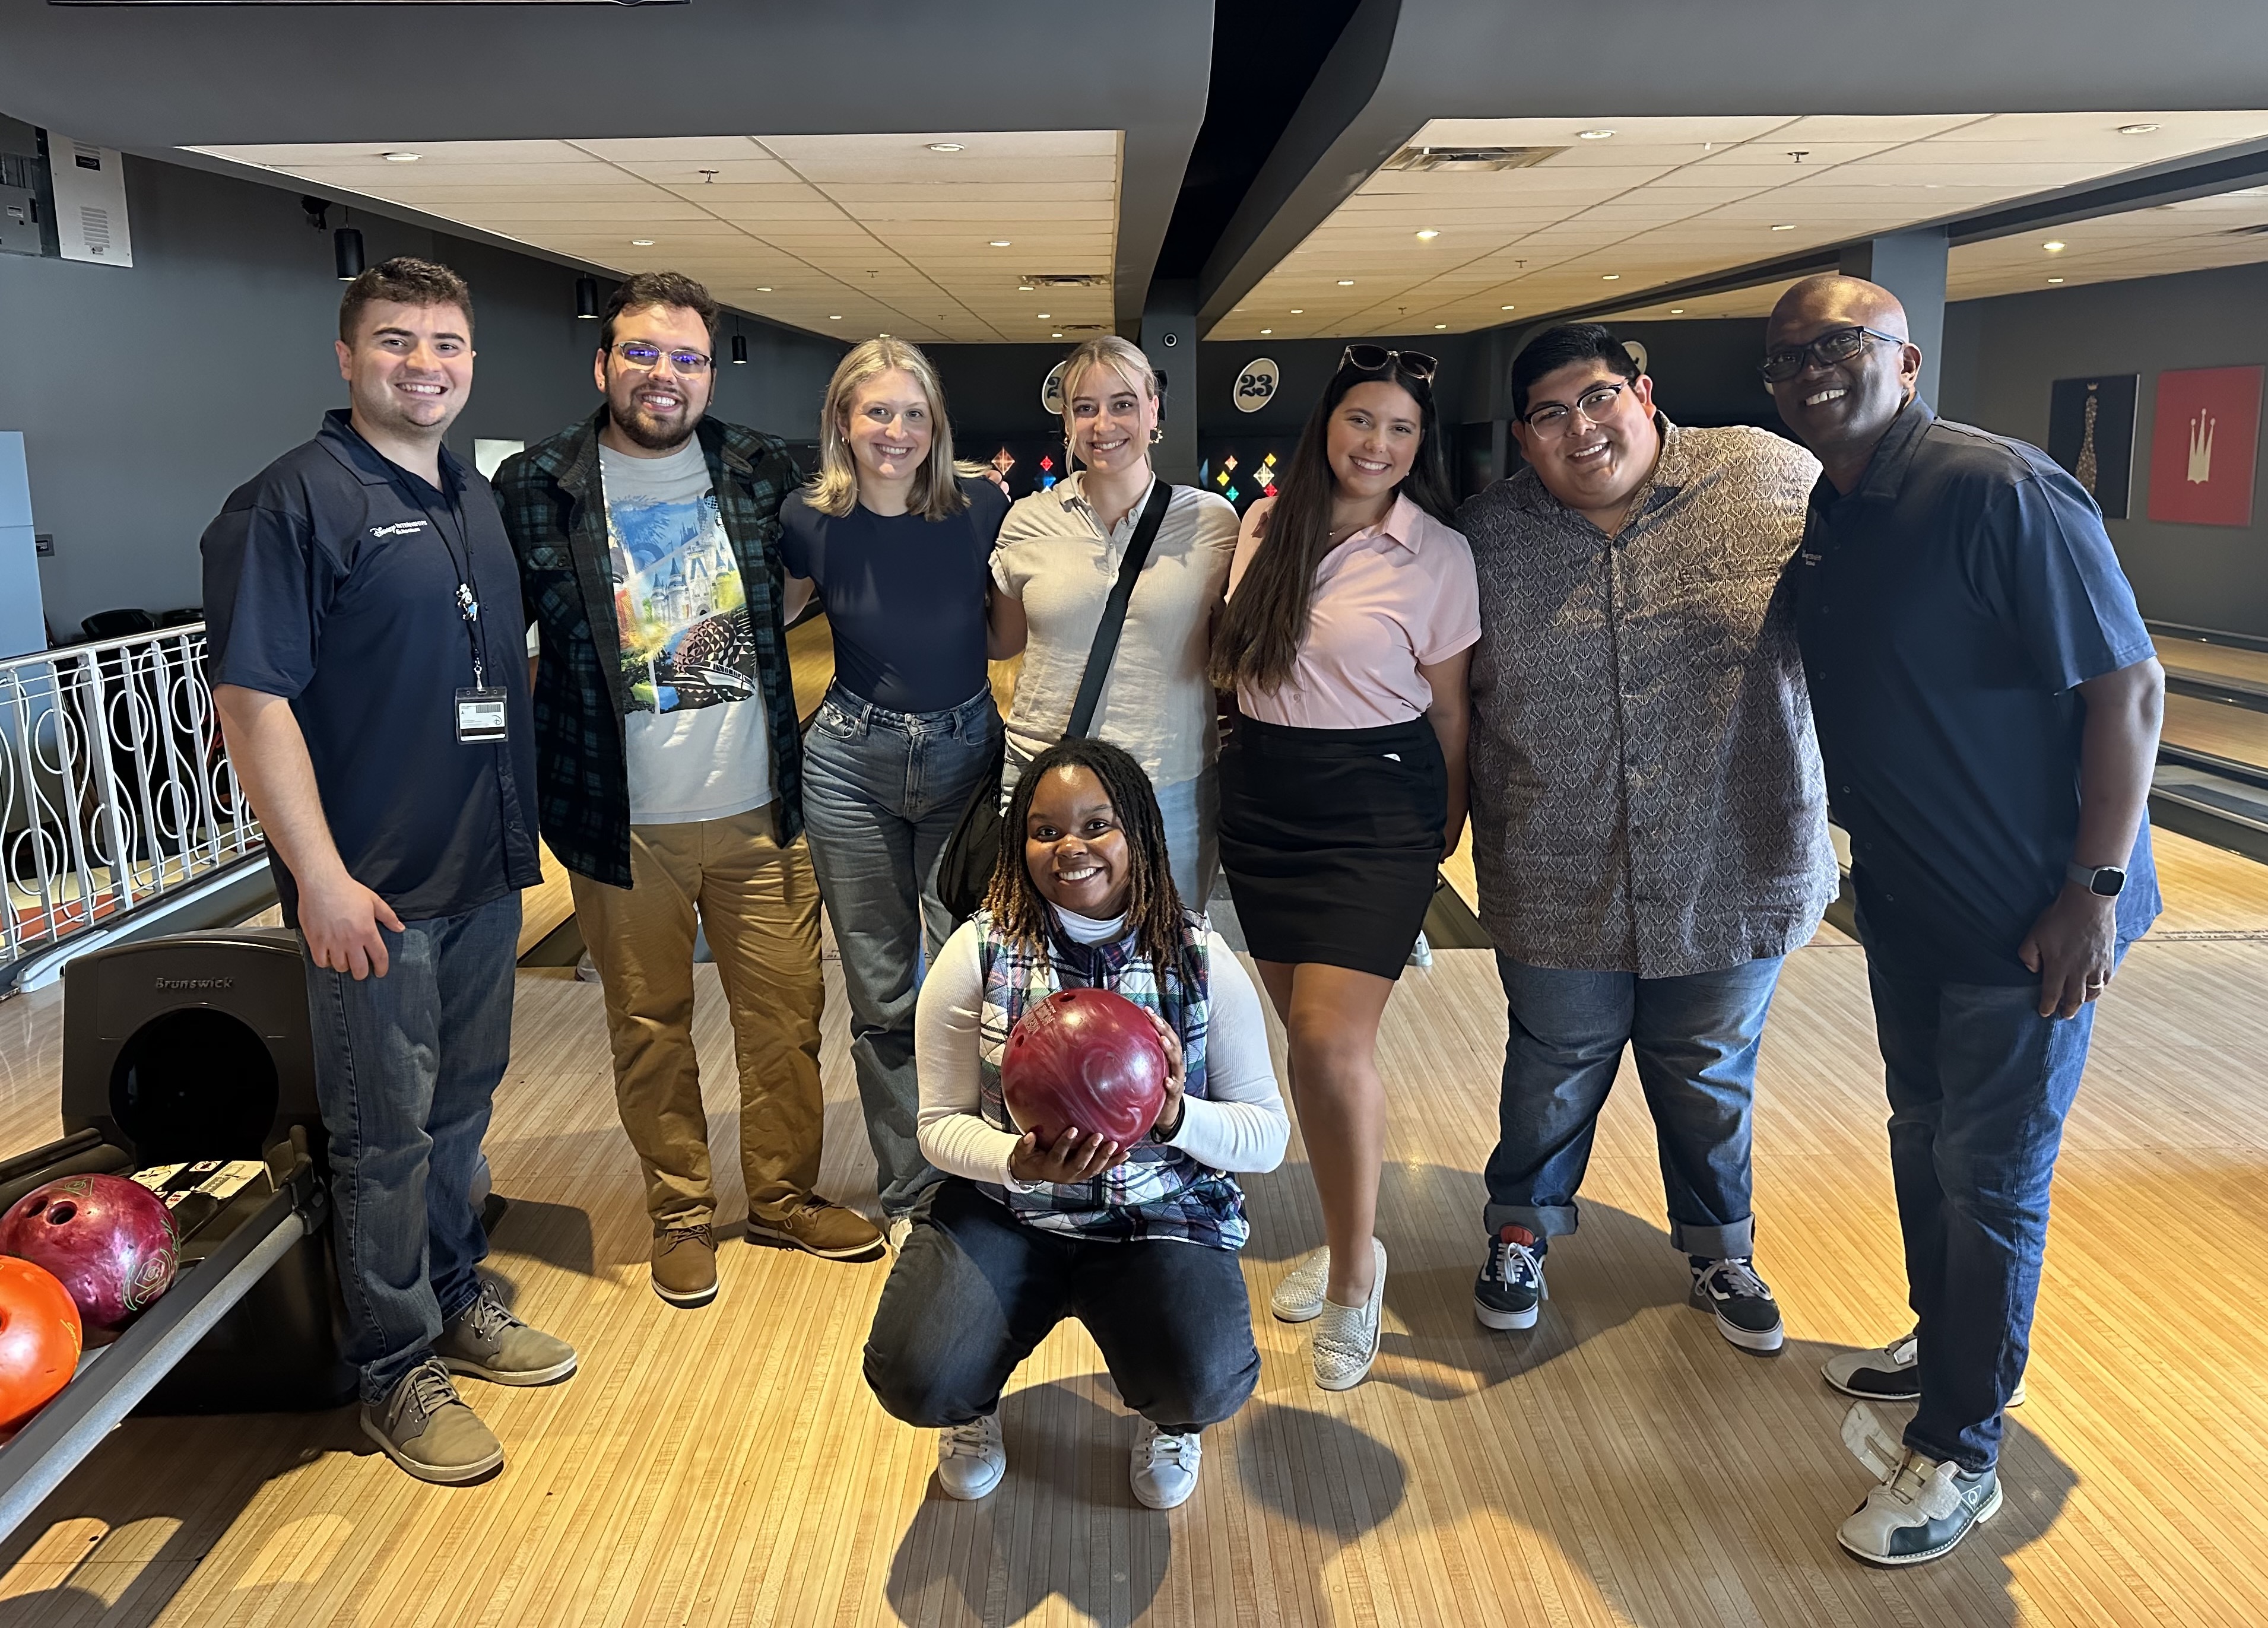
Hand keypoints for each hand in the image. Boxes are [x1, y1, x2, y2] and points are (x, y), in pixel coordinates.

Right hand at [298, 869, 402, 979]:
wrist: (322, 882)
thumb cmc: (346, 890)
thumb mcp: (374, 901)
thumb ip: (389, 917)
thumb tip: (400, 928)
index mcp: (367, 931)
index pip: (379, 957)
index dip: (382, 968)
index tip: (380, 972)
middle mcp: (350, 940)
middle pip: (359, 969)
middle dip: (362, 974)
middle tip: (361, 971)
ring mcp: (332, 942)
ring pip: (340, 967)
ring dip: (344, 966)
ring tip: (345, 959)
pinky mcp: (316, 941)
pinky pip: (321, 961)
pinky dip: (326, 962)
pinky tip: (329, 956)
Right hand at [1008, 1126, 1124, 1185]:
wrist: (1035, 1172)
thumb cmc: (1029, 1157)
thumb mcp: (1022, 1153)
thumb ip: (1024, 1145)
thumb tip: (1029, 1135)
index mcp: (1050, 1167)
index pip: (1058, 1155)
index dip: (1065, 1143)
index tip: (1072, 1129)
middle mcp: (1066, 1174)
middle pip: (1079, 1164)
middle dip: (1089, 1150)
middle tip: (1098, 1135)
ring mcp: (1078, 1175)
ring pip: (1093, 1169)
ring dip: (1105, 1157)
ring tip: (1115, 1145)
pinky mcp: (1086, 1174)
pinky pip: (1102, 1169)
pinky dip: (1114, 1162)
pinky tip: (1126, 1154)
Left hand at [1143, 1008, 1186, 1137]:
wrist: (1166, 1112)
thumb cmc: (1153, 1087)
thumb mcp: (1147, 1071)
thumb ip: (1137, 1058)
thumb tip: (1112, 1044)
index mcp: (1167, 1057)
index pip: (1165, 1034)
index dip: (1158, 1021)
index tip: (1146, 1010)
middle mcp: (1174, 1064)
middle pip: (1173, 1043)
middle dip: (1164, 1029)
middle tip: (1154, 1018)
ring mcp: (1177, 1078)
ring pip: (1176, 1061)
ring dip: (1170, 1050)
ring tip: (1162, 1041)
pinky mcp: (1175, 1094)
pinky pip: (1175, 1088)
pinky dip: (1172, 1083)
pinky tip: (1166, 1080)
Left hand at [2018, 883, 2117, 1019]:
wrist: (2088, 902)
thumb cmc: (2059, 917)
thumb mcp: (2034, 934)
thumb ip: (2028, 955)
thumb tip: (2033, 969)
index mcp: (2058, 967)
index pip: (2051, 994)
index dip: (2047, 1006)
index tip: (2044, 1013)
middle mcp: (2079, 971)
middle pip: (2074, 998)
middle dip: (2068, 1010)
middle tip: (2064, 1016)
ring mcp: (2096, 966)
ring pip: (2092, 992)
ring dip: (2085, 1000)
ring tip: (2079, 1003)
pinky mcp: (2109, 958)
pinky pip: (2106, 980)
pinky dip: (2100, 986)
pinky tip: (2096, 986)